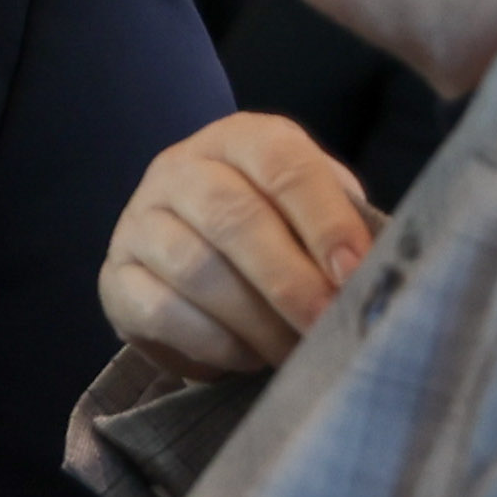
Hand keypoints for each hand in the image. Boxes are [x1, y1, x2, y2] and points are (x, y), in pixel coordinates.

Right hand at [98, 112, 378, 378]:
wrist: (197, 256)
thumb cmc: (280, 235)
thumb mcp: (316, 214)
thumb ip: (347, 230)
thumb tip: (381, 275)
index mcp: (240, 140)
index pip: (282, 164)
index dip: (323, 220)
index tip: (356, 273)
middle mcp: (180, 169)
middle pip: (233, 217)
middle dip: (290, 280)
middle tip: (328, 326)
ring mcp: (139, 222)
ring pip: (195, 268)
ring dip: (255, 321)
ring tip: (293, 352)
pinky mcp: (115, 278)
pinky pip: (161, 311)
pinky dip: (213, 342)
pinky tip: (246, 356)